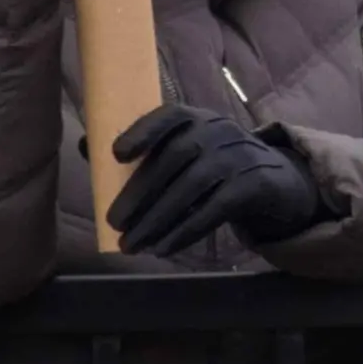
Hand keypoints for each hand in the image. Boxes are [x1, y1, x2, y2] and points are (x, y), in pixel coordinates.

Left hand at [108, 105, 328, 256]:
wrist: (277, 182)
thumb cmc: (216, 167)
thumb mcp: (186, 152)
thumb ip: (142, 151)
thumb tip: (85, 147)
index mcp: (197, 118)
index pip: (169, 115)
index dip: (142, 132)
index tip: (116, 155)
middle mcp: (219, 130)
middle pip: (175, 157)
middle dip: (140, 192)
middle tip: (114, 222)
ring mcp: (240, 155)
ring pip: (192, 186)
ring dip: (158, 218)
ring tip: (132, 243)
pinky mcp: (255, 184)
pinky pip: (215, 209)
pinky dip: (186, 230)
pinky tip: (164, 248)